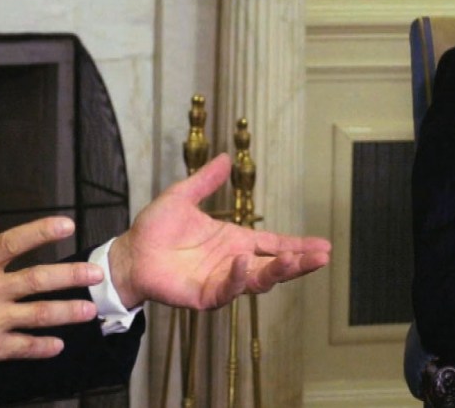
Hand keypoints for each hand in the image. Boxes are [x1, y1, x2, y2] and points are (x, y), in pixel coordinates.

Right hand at [0, 216, 104, 395]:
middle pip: (37, 279)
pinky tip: (58, 345)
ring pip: (39, 314)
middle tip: (95, 272)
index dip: (41, 232)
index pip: (12, 243)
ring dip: (68, 312)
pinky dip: (44, 347)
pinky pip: (25, 347)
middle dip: (70, 275)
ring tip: (89, 310)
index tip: (66, 224)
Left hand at [108, 153, 330, 309]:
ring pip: (257, 280)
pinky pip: (227, 290)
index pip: (274, 244)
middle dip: (299, 263)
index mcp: (234, 241)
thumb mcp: (182, 196)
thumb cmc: (155, 228)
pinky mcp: (204, 296)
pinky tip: (244, 261)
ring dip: (276, 271)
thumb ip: (205, 180)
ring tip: (293, 260)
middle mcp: (233, 263)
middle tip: (322, 257)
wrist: (130, 252)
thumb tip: (226, 157)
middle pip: (274, 266)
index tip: (324, 246)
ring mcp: (221, 281)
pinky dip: (238, 278)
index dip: (298, 246)